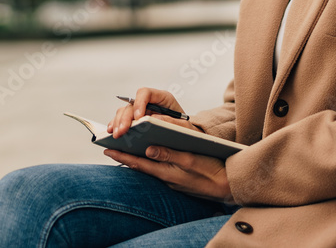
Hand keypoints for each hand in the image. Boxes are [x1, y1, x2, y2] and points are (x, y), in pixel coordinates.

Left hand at [103, 142, 234, 203]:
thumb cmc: (211, 171)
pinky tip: (148, 155)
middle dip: (125, 157)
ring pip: (149, 168)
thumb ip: (169, 154)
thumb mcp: (191, 160)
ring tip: (124, 150)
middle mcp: (166, 177)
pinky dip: (150, 162)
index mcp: (167, 172)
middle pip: (141, 166)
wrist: (228, 187)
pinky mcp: (179, 178)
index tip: (107, 149)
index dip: (122, 157)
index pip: (139, 163)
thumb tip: (148, 149)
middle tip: (110, 148)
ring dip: (136, 159)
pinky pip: (159, 169)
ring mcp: (172, 179)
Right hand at [107, 87, 197, 138]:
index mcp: (162, 98)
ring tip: (115, 135)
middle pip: (131, 104)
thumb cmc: (187, 130)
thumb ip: (172, 121)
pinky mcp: (136, 120)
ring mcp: (141, 111)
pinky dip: (116, 125)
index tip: (138, 118)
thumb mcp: (184, 126)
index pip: (145, 93)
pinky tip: (112, 132)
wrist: (187, 137)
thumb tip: (154, 119)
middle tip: (122, 131)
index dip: (139, 103)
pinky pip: (122, 120)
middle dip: (125, 118)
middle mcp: (149, 102)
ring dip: (118, 122)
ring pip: (124, 111)